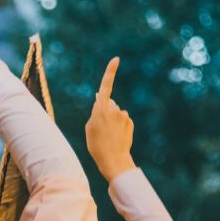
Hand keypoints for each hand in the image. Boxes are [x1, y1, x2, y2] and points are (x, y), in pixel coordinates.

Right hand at [85, 57, 135, 181]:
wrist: (113, 160)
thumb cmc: (96, 145)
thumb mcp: (89, 127)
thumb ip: (95, 112)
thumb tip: (103, 101)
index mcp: (100, 109)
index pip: (106, 85)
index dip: (110, 71)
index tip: (116, 59)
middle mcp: (114, 109)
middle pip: (108, 104)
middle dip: (105, 111)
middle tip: (101, 129)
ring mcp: (123, 115)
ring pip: (116, 113)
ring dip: (112, 121)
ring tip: (109, 136)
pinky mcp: (130, 122)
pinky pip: (123, 120)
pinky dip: (120, 126)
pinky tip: (116, 137)